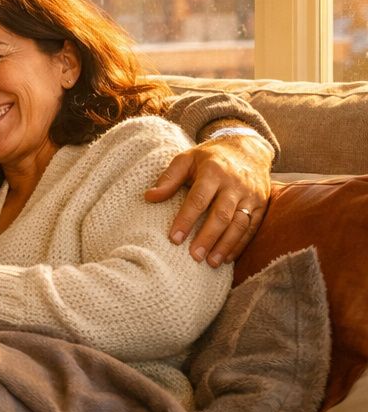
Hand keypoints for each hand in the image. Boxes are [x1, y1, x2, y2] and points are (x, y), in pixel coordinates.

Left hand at [145, 133, 272, 265]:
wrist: (247, 149)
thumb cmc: (209, 157)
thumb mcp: (187, 159)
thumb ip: (169, 178)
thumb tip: (149, 197)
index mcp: (213, 172)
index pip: (198, 199)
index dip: (186, 219)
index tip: (174, 238)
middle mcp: (234, 184)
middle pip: (221, 214)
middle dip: (207, 237)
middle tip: (193, 256)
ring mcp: (251, 195)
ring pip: (239, 224)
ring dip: (225, 245)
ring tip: (211, 263)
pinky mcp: (262, 204)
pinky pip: (252, 227)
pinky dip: (240, 244)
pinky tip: (227, 258)